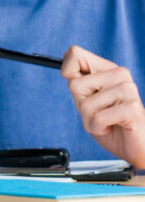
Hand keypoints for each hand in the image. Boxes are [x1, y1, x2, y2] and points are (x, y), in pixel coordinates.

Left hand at [62, 45, 144, 167]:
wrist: (135, 147)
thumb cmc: (111, 124)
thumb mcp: (87, 100)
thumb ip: (77, 81)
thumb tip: (66, 64)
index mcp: (108, 69)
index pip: (74, 54)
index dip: (67, 72)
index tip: (81, 90)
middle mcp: (120, 75)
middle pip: (74, 84)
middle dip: (80, 106)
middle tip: (98, 113)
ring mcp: (128, 90)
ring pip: (85, 104)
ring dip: (90, 121)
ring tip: (107, 122)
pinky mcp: (132, 108)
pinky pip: (97, 118)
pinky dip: (98, 128)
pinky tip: (112, 128)